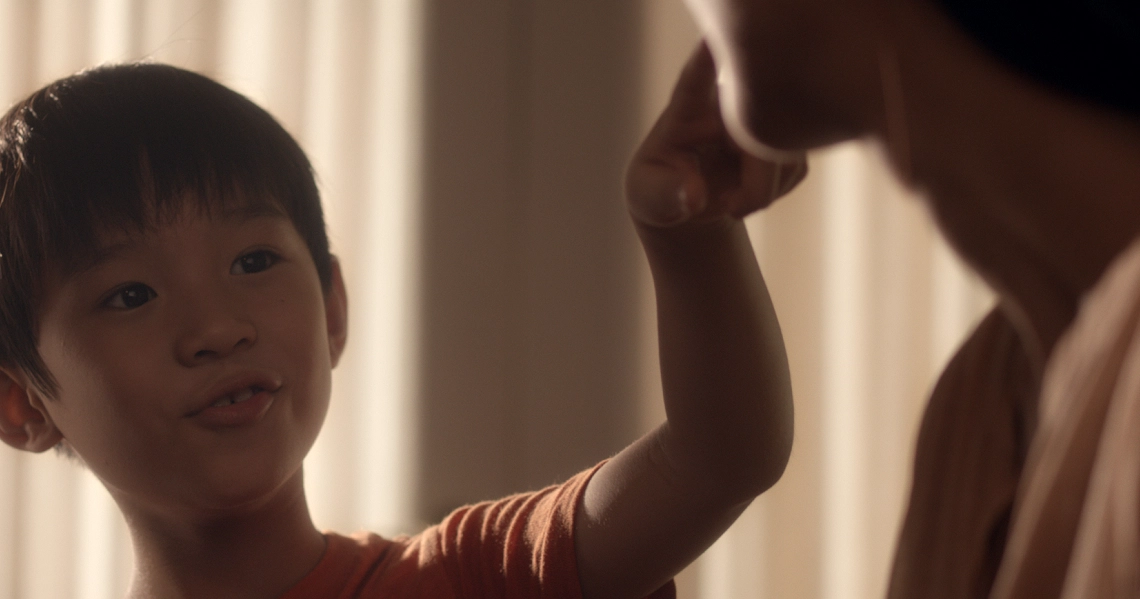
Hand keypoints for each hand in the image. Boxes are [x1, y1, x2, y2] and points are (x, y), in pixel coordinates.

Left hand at [626, 44, 806, 227]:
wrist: (686, 197)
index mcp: (686, 110)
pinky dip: (775, 192)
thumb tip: (694, 198)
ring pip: (784, 151)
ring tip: (732, 203)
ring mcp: (759, 114)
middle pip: (758, 129)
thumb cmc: (659, 188)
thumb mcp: (650, 197)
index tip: (712, 39)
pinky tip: (750, 194)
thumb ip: (666, 195)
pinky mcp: (784, 134)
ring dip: (763, 191)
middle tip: (730, 208)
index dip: (706, 57)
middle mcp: (727, 102)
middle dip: (755, 182)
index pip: (695, 80)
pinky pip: (795, 166)